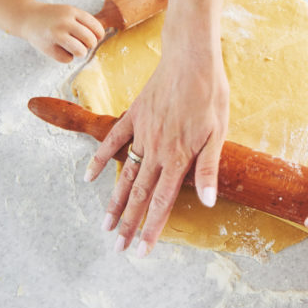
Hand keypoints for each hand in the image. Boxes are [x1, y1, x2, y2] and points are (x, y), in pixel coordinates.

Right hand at [19, 1, 104, 61]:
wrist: (27, 18)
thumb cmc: (53, 17)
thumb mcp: (69, 12)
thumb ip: (85, 22)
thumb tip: (101, 38)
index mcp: (73, 12)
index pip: (97, 28)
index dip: (98, 35)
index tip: (94, 37)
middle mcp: (65, 22)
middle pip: (91, 41)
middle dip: (89, 45)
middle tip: (81, 42)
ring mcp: (56, 35)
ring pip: (81, 52)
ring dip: (79, 52)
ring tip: (72, 47)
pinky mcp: (48, 47)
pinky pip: (67, 59)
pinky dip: (66, 56)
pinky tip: (58, 48)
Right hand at [85, 41, 228, 255]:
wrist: (191, 57)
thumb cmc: (210, 94)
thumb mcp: (218, 132)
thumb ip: (209, 168)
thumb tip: (208, 201)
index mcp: (178, 157)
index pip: (162, 202)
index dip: (151, 229)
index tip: (141, 250)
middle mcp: (156, 149)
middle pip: (140, 195)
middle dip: (128, 224)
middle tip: (117, 249)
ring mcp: (141, 132)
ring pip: (125, 175)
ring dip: (114, 202)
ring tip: (104, 226)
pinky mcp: (133, 116)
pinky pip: (112, 142)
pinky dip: (100, 160)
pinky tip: (89, 178)